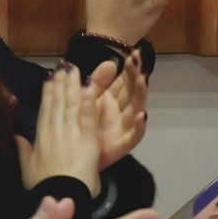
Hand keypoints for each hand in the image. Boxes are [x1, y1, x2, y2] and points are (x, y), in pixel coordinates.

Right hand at [16, 64, 100, 195]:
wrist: (61, 196)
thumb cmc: (44, 186)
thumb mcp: (28, 167)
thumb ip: (23, 149)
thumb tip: (17, 135)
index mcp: (41, 139)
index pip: (45, 111)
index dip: (47, 94)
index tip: (49, 79)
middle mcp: (55, 132)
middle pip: (58, 104)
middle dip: (60, 84)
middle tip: (63, 67)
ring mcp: (71, 134)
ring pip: (71, 105)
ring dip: (73, 86)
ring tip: (74, 70)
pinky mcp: (88, 139)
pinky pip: (88, 116)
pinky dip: (88, 100)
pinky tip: (89, 86)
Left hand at [89, 48, 148, 169]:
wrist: (75, 166)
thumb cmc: (83, 133)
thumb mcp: (89, 104)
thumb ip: (97, 84)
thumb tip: (109, 61)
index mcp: (112, 101)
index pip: (125, 81)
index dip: (130, 67)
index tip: (135, 52)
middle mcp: (122, 111)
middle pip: (132, 90)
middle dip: (136, 74)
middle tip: (139, 59)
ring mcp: (124, 127)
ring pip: (136, 107)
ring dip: (141, 93)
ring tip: (142, 79)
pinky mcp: (123, 144)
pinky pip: (135, 135)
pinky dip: (139, 125)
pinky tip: (141, 115)